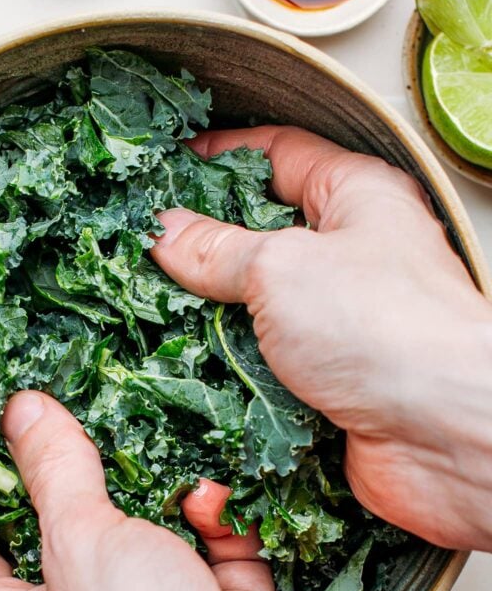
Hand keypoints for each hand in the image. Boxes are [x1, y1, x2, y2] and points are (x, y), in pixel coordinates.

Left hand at [0, 390, 347, 590]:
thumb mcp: (78, 540)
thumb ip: (53, 471)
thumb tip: (24, 416)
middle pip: (65, 534)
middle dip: (78, 477)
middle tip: (75, 417)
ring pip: (148, 531)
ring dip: (162, 492)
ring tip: (161, 457)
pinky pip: (213, 546)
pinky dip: (217, 520)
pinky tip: (212, 501)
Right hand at [152, 126, 491, 550]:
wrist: (449, 437)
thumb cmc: (390, 329)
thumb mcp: (282, 267)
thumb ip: (214, 248)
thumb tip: (165, 232)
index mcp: (356, 198)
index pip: (279, 154)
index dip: (220, 153)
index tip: (166, 164)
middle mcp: (352, 256)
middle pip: (261, 236)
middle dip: (201, 243)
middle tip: (141, 244)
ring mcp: (339, 323)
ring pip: (256, 310)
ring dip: (206, 316)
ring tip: (146, 307)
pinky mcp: (327, 382)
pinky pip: (261, 367)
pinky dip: (224, 370)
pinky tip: (183, 366)